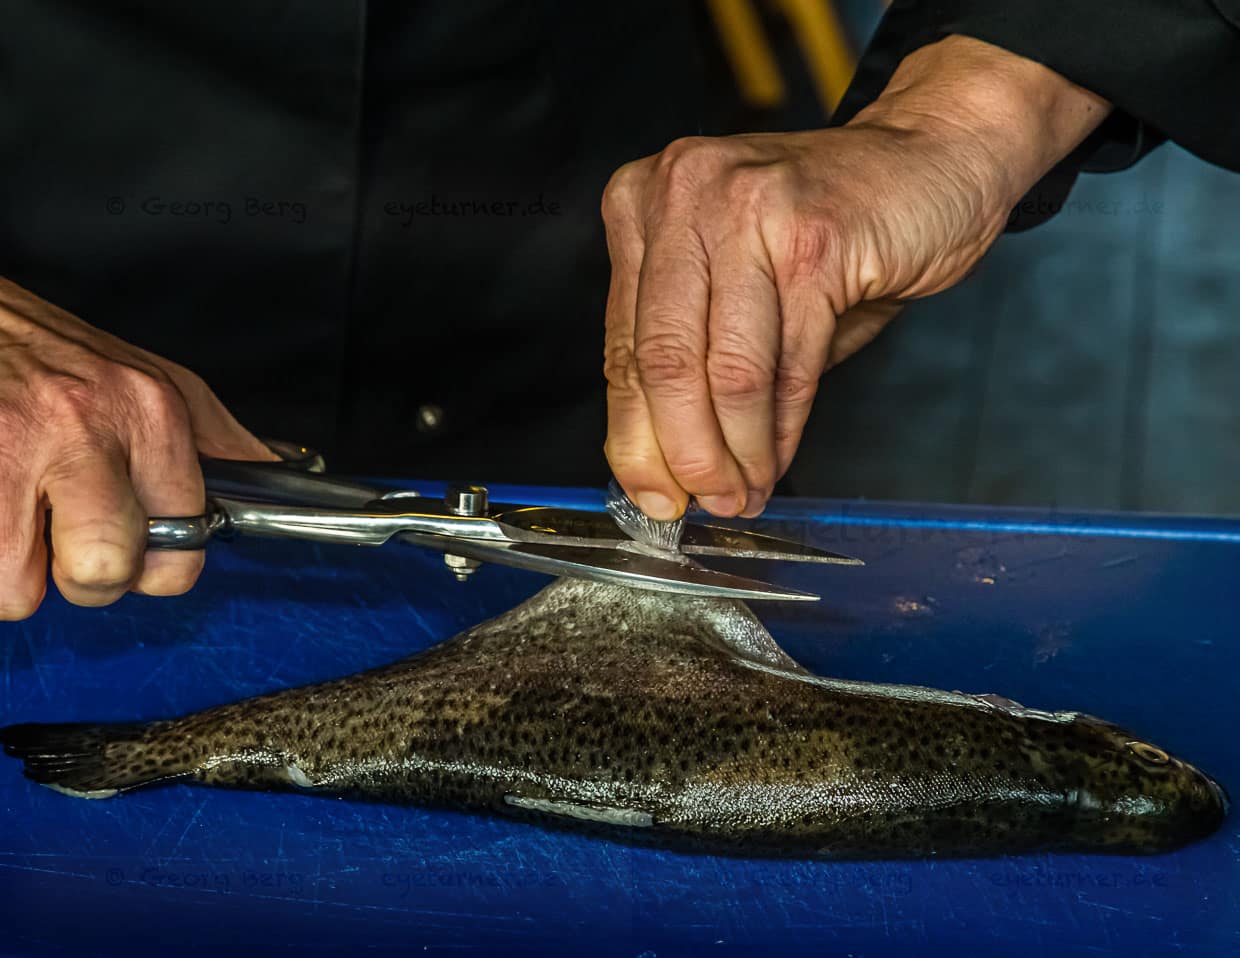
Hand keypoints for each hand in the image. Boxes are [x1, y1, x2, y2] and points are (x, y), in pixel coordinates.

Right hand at [0, 277, 274, 618]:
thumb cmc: (58, 352)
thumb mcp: (158, 381)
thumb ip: (219, 440)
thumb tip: (277, 475)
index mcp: (151, 413)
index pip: (184, 541)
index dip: (156, 566)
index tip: (136, 549)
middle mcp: (85, 431)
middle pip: (103, 571)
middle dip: (85, 579)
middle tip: (68, 546)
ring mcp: (10, 451)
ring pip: (20, 589)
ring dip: (15, 573)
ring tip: (17, 521)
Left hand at [602, 35, 1109, 518]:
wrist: (933, 159)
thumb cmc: (829, 226)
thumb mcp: (736, 280)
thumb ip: (692, 355)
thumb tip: (662, 459)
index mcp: (644, 201)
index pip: (622, 343)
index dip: (632, 434)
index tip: (647, 490)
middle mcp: (684, 193)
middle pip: (660, 360)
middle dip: (679, 454)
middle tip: (696, 505)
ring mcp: (749, 209)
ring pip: (722, 371)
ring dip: (735, 453)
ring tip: (742, 494)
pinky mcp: (814, 240)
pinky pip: (787, 367)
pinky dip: (780, 430)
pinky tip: (776, 462)